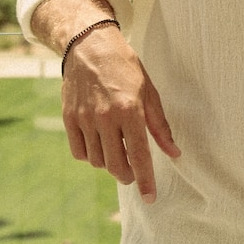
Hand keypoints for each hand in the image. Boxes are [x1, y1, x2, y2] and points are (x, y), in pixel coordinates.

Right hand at [61, 29, 180, 201]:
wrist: (89, 46)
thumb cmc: (125, 67)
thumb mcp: (149, 92)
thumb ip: (160, 126)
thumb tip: (174, 153)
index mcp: (129, 110)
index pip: (139, 155)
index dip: (145, 180)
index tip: (150, 197)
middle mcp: (105, 117)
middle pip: (116, 165)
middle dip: (127, 176)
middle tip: (133, 174)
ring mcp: (84, 119)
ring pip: (97, 161)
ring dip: (109, 164)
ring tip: (116, 151)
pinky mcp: (69, 118)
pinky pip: (79, 152)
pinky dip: (90, 155)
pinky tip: (99, 145)